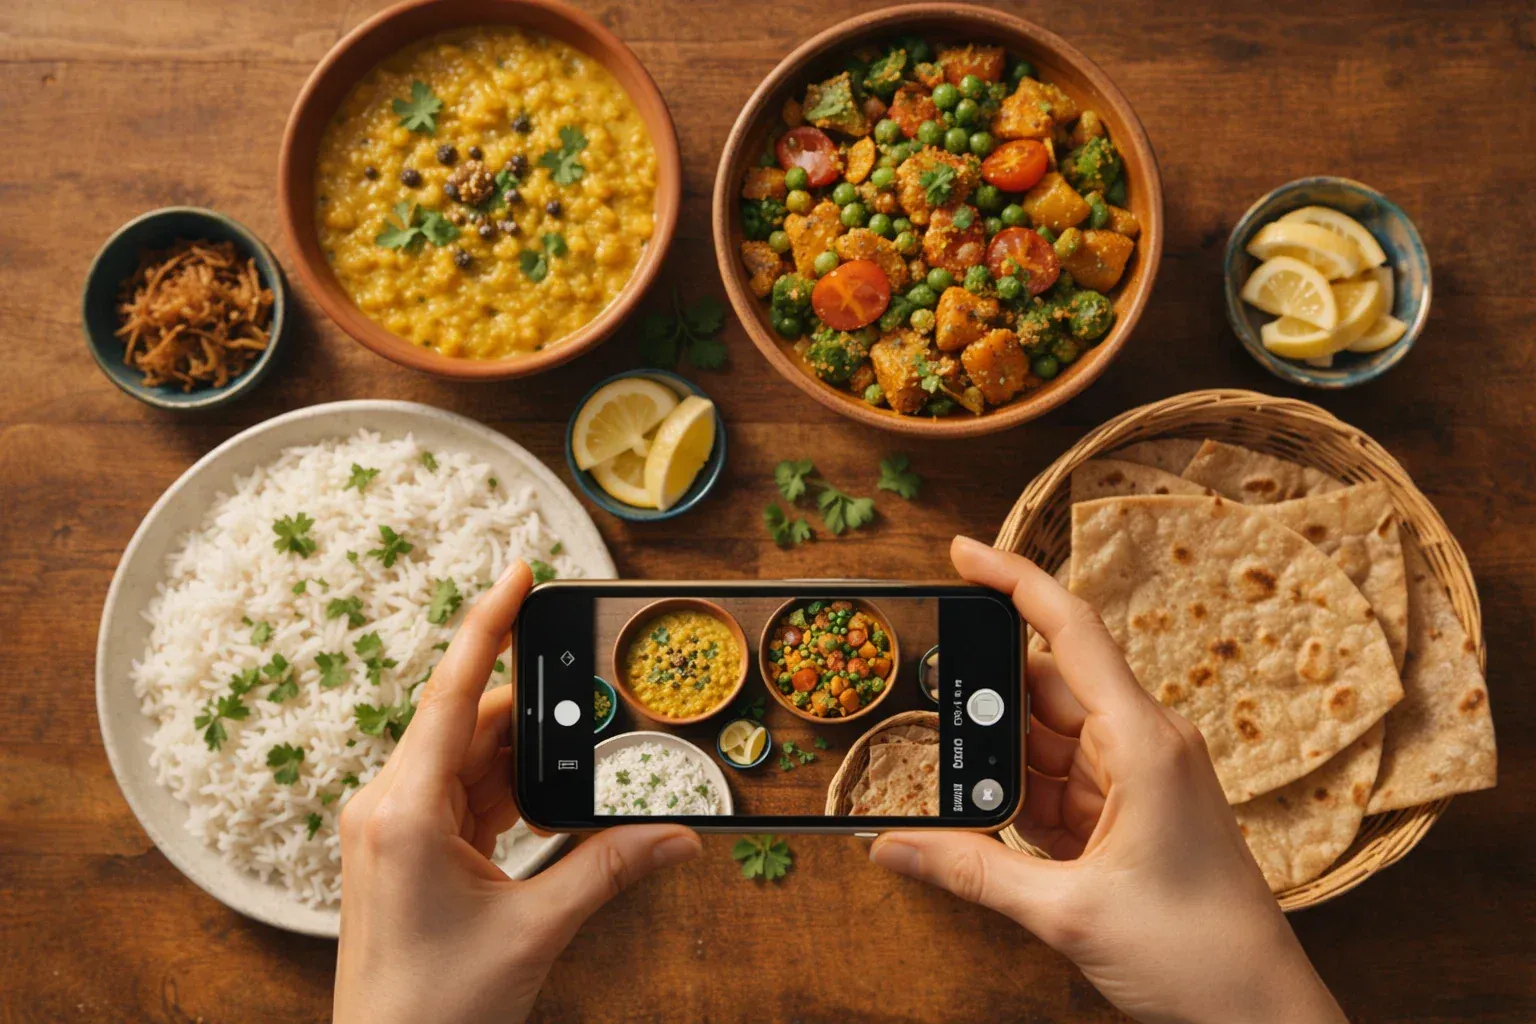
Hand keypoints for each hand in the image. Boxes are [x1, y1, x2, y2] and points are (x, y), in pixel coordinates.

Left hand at [333, 561, 700, 1023]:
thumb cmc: (436, 1009)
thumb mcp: (536, 930)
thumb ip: (609, 869)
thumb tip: (679, 833)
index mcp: (405, 810)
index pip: (453, 693)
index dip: (487, 626)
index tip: (519, 574)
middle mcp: (391, 805)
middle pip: (472, 721)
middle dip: (535, 707)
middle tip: (596, 692)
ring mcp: (396, 827)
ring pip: (472, 757)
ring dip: (527, 755)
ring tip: (586, 752)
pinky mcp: (409, 849)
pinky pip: (466, 793)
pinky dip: (511, 789)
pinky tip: (554, 801)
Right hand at [869, 537, 1345, 1023]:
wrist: (1259, 1014)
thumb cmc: (1196, 954)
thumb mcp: (1066, 911)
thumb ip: (970, 871)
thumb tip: (890, 845)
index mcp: (1143, 742)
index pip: (1070, 632)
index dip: (1014, 582)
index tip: (961, 553)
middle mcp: (1144, 745)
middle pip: (1044, 692)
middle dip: (986, 710)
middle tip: (930, 729)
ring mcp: (1139, 780)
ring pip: (1047, 743)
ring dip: (1004, 768)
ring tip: (963, 800)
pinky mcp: (1132, 814)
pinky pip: (1061, 786)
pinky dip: (1024, 802)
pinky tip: (995, 830)